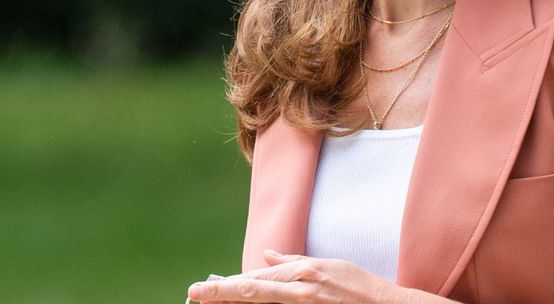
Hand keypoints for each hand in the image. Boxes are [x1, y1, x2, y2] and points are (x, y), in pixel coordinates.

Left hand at [187, 250, 443, 303]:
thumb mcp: (329, 266)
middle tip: (193, 296)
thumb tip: (268, 257)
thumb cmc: (360, 287)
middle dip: (220, 295)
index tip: (203, 289)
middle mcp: (302, 289)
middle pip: (252, 293)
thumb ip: (295, 263)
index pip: (256, 280)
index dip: (227, 285)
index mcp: (304, 272)